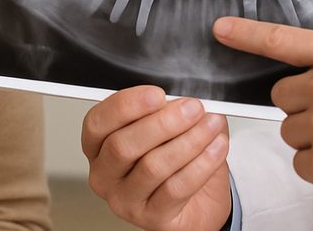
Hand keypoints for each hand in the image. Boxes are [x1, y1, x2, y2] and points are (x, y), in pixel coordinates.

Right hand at [81, 85, 233, 230]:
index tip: (157, 95)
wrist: (197, 203)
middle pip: (123, 146)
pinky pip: (176, 189)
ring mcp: (125, 200)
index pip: (97, 123)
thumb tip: (184, 98)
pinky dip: (201, 165)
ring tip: (211, 126)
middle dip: (163, 123)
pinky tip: (215, 149)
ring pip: (152, 166)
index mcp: (98, 145)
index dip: (126, 106)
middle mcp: (104, 174)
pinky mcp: (150, 218)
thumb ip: (169, 109)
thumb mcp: (167, 128)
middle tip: (192, 108)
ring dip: (189, 141)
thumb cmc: (174, 161)